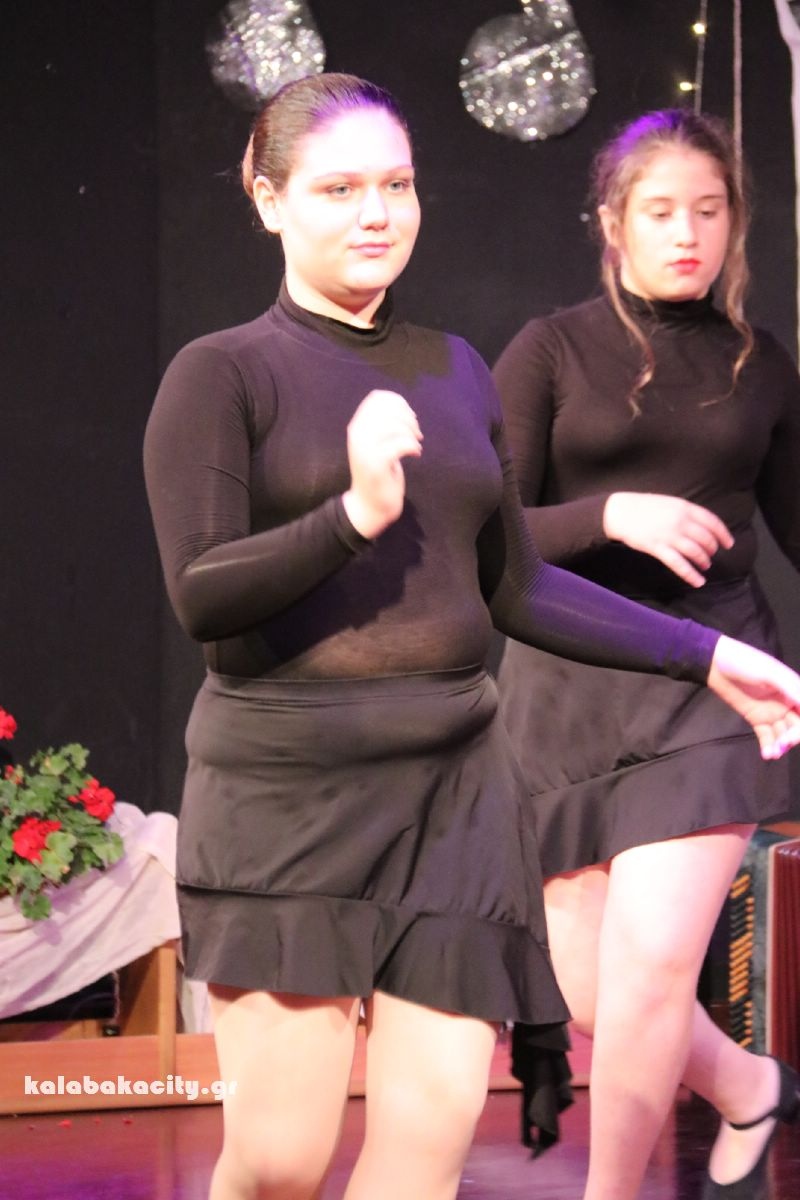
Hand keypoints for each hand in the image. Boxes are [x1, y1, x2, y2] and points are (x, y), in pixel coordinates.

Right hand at [342, 389, 422, 538]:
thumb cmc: (378, 472)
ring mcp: (364, 449)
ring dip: (412, 434)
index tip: (410, 417)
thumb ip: (383, 423)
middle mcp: (357, 434)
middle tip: (417, 434)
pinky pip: (400, 444)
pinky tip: (415, 454)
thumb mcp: (376, 442)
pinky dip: (413, 447)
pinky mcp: (376, 464)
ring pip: (394, 426)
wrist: (369, 505)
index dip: (398, 402)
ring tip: (416, 444)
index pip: (377, 398)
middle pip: (388, 409)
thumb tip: (403, 407)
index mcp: (357, 425)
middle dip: (408, 418)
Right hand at [603, 492, 733, 587]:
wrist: (620, 512)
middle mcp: (680, 521)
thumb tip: (703, 526)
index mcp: (684, 507)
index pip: (712, 522)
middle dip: (712, 550)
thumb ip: (686, 512)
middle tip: (711, 555)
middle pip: (705, 539)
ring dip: (703, 561)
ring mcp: (669, 535)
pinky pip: (678, 564)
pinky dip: (690, 574)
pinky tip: (698, 581)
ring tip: (705, 566)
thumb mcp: (670, 503)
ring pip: (695, 552)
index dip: (723, 534)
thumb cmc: (645, 507)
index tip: (729, 544)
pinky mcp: (657, 548)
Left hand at [708, 635, 799, 759]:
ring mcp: (772, 712)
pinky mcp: (756, 718)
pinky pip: (767, 736)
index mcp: (794, 689)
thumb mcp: (771, 673)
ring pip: (784, 734)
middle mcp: (787, 703)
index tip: (796, 734)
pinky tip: (767, 754)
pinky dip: (768, 746)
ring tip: (773, 752)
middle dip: (794, 737)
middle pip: (798, 725)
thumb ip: (791, 688)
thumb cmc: (746, 662)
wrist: (715, 664)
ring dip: (782, 745)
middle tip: (784, 742)